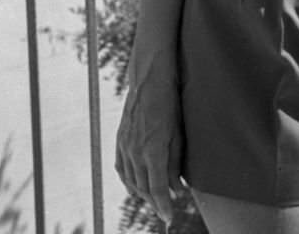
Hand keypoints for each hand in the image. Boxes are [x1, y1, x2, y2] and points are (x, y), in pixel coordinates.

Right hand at [115, 66, 182, 225]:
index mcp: (152, 150)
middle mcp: (135, 152)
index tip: (169, 218)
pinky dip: (128, 181)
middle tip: (165, 210)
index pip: (156, 189)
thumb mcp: (178, 133)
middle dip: (154, 202)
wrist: (149, 79)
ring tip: (153, 200)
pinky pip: (121, 168)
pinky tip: (135, 185)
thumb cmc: (170, 103)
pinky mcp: (119, 140)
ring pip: (131, 181)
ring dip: (142, 193)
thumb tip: (176, 189)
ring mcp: (124, 146)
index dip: (163, 206)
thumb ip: (176, 163)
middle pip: (143, 188)